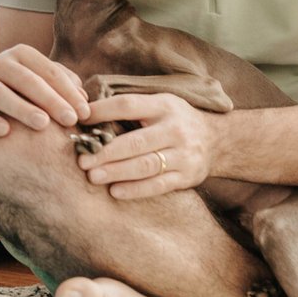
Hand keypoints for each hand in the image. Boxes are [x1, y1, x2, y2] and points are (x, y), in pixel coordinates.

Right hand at [0, 45, 91, 137]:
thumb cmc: (25, 93)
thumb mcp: (45, 85)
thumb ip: (64, 86)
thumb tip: (82, 97)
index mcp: (21, 54)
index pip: (49, 71)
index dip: (69, 92)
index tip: (85, 114)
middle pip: (26, 79)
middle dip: (50, 100)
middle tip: (70, 120)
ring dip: (21, 108)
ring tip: (42, 124)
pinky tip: (5, 131)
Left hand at [76, 92, 218, 197]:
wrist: (217, 140)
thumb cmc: (175, 120)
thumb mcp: (159, 104)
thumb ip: (130, 108)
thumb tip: (85, 112)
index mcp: (164, 106)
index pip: (128, 106)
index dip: (102, 112)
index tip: (80, 121)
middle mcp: (175, 129)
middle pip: (135, 141)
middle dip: (105, 152)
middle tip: (82, 161)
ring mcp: (184, 154)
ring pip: (145, 165)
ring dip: (116, 172)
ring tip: (93, 177)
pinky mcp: (187, 176)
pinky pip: (158, 185)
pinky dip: (136, 189)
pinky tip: (116, 191)